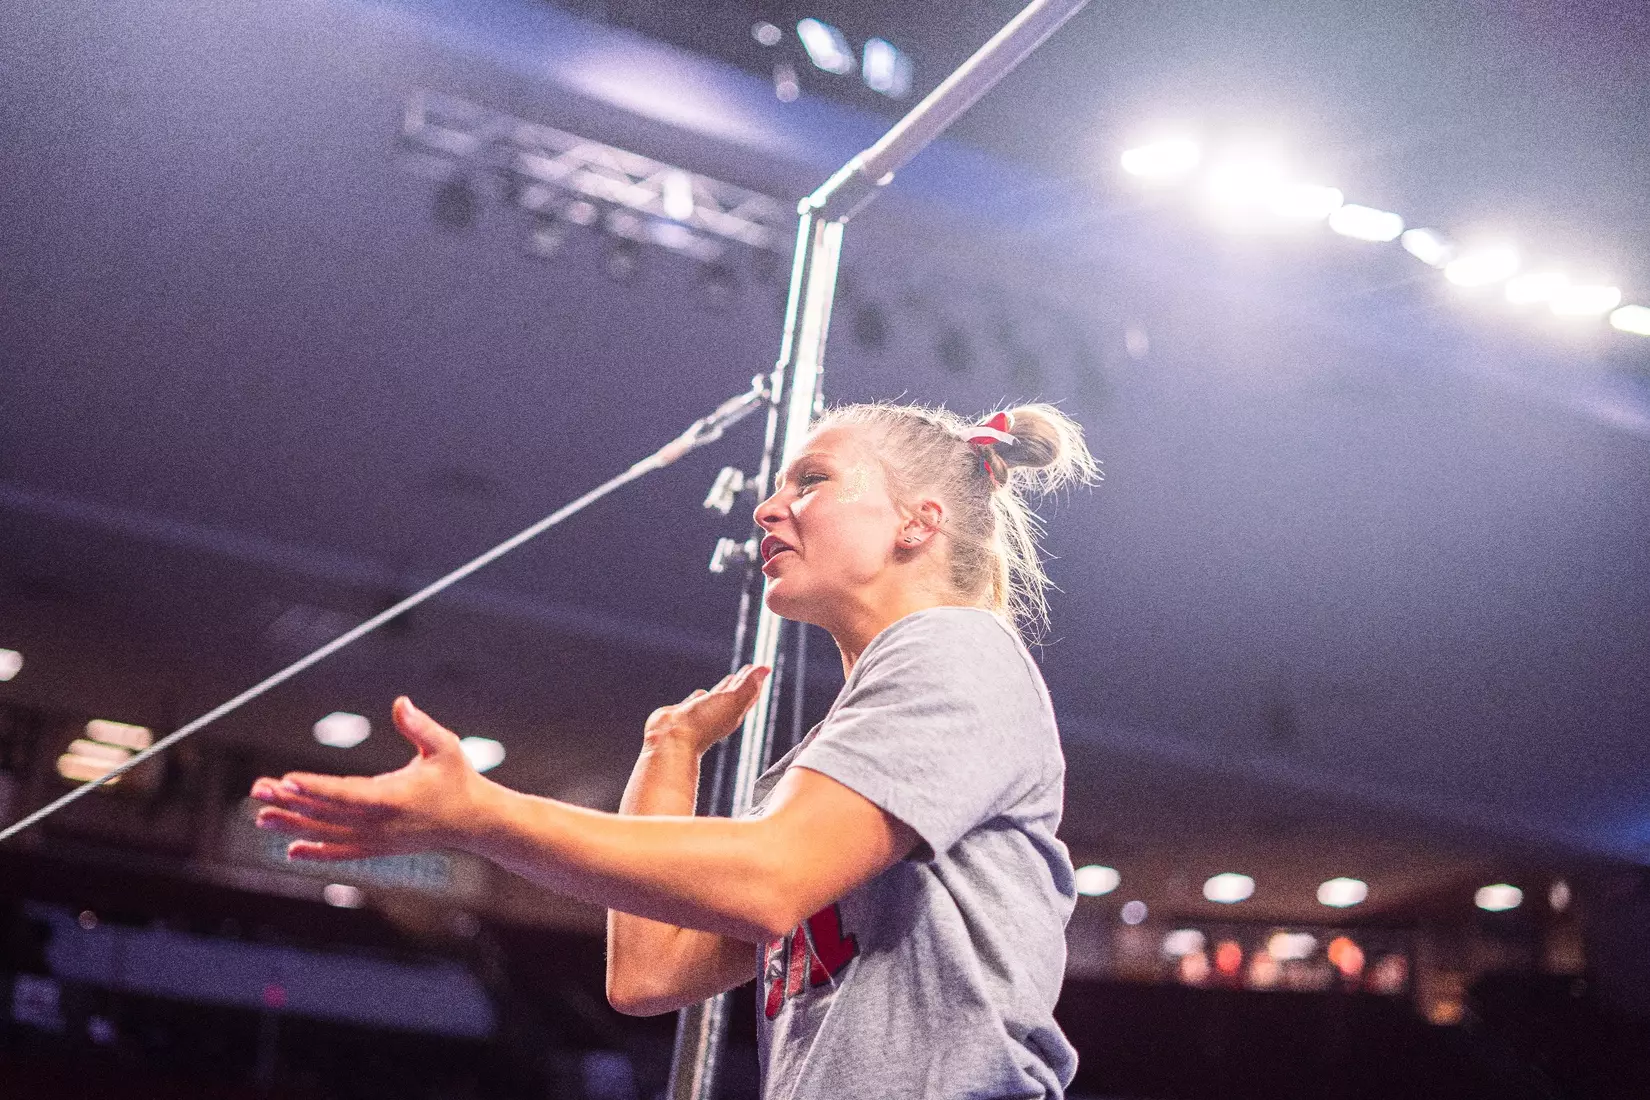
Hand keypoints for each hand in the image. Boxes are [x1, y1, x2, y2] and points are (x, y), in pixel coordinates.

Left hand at [249, 696, 491, 860]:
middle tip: (258, 791)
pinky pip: (341, 852)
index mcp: (393, 798)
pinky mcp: (379, 848)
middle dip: (290, 803)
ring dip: (293, 825)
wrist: (474, 822)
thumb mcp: (444, 746)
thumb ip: (419, 726)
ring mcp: (378, 840)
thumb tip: (400, 702)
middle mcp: (380, 824)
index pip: (345, 793)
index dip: (315, 788)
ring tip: (261, 817)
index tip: (287, 780)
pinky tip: (291, 849)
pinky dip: (316, 851)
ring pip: (327, 834)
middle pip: (326, 814)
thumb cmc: (458, 779)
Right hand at [643, 664, 769, 757]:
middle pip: (735, 694)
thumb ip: (747, 684)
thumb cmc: (703, 723)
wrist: (672, 740)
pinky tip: (701, 693)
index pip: (749, 693)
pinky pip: (695, 701)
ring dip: (723, 688)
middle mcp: (719, 714)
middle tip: (749, 669)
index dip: (755, 679)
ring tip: (729, 679)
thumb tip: (766, 669)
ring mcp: (701, 713)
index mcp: (735, 713)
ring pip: (716, 697)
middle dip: (742, 681)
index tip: (761, 666)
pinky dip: (700, 695)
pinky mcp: (684, 713)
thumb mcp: (732, 700)